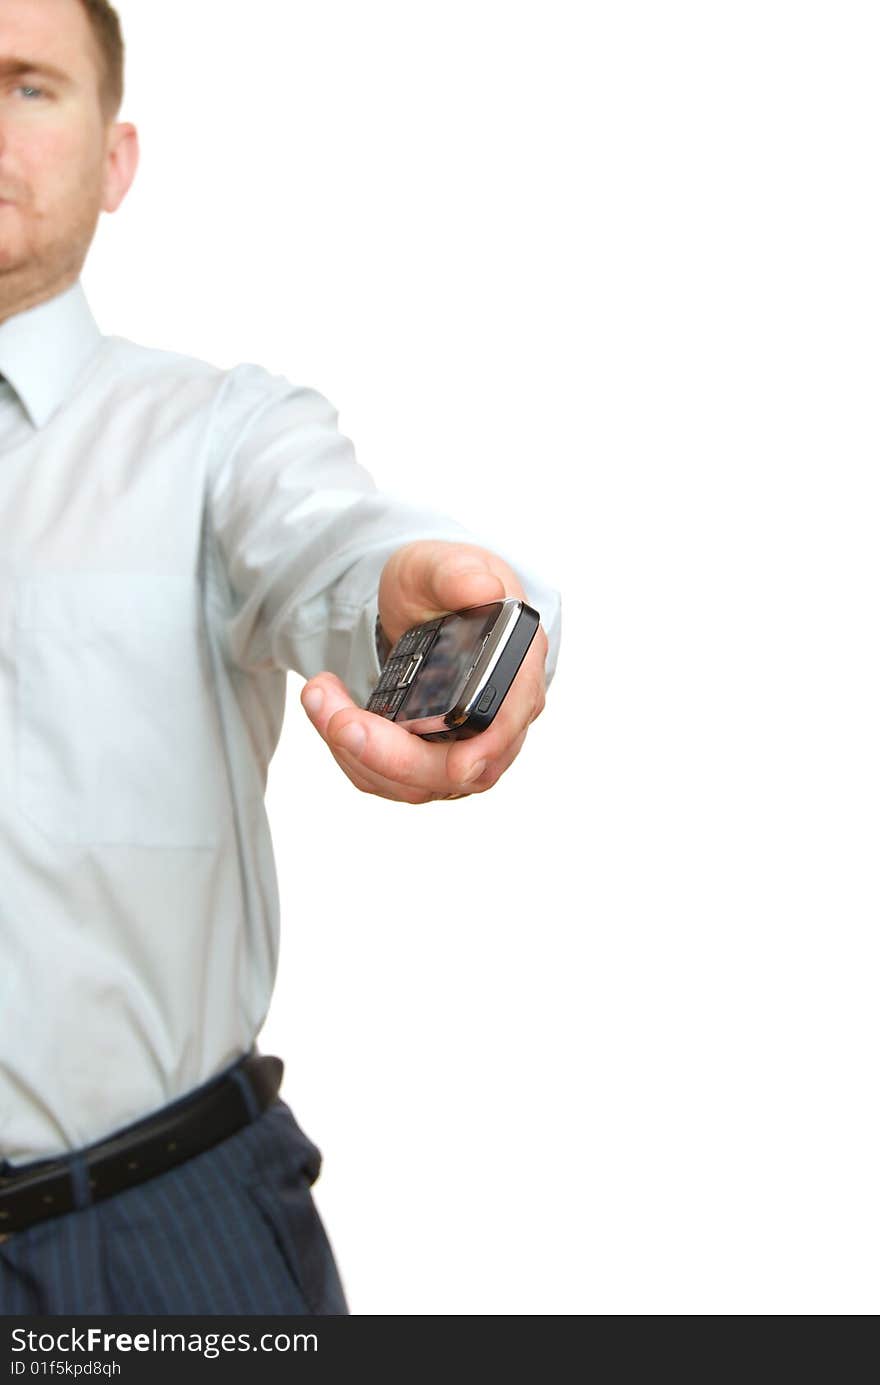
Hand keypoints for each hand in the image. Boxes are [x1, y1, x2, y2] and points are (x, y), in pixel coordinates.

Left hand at [300, 540, 547, 802]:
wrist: (428, 608)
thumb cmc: (444, 587)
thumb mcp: (441, 565)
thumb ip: (457, 573)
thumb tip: (483, 588)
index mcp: (518, 674)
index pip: (502, 727)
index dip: (473, 747)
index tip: (420, 737)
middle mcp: (501, 725)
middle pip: (454, 770)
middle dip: (386, 752)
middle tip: (335, 716)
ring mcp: (468, 752)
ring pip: (414, 783)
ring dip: (355, 750)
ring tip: (320, 695)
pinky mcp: (433, 766)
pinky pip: (390, 780)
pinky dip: (352, 753)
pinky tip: (331, 711)